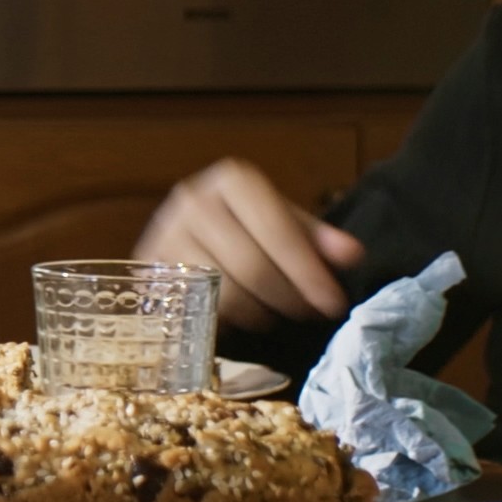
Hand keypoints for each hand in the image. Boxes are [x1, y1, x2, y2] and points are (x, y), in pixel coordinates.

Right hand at [137, 160, 364, 329]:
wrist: (186, 233)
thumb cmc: (246, 227)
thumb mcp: (283, 222)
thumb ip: (314, 238)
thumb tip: (352, 254)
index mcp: (233, 181)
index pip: (276, 229)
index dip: (307, 270)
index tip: (334, 301)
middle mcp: (194, 201)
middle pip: (251, 265)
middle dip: (288, 297)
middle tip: (311, 315)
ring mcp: (165, 234)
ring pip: (222, 291)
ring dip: (259, 312)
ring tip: (278, 315)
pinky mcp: (149, 269)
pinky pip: (194, 306)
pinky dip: (227, 320)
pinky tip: (246, 320)